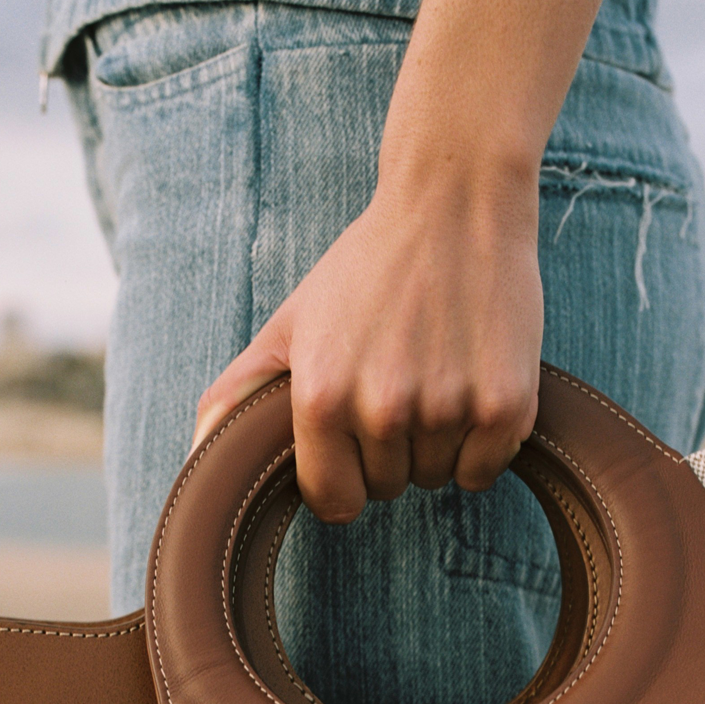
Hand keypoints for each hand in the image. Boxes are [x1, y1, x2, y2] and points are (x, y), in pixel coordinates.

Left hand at [191, 168, 542, 523]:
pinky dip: (483, 443)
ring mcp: (447, 408)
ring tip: (437, 373)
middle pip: (389, 488)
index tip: (356, 441)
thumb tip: (199, 452)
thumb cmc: (366, 268)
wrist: (456, 202)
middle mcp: (382, 408)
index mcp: (322, 396)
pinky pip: (483, 469)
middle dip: (392, 452)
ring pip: (436, 478)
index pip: (334, 501)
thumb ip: (240, 391)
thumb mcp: (292, 323)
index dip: (346, 478)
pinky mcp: (505, 406)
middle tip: (402, 381)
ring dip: (438, 444)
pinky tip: (472, 385)